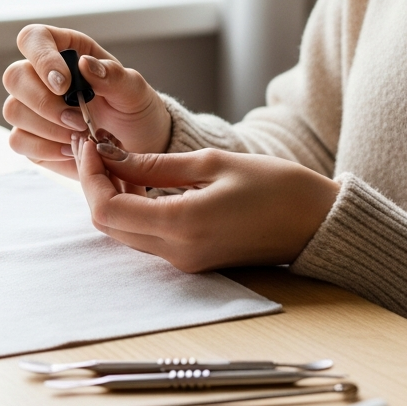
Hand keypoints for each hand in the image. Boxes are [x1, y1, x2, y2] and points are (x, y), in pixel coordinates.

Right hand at [2, 25, 170, 178]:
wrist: (137, 144)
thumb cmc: (134, 108)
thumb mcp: (134, 90)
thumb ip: (113, 75)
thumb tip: (85, 64)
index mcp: (65, 51)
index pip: (33, 38)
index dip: (41, 58)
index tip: (63, 84)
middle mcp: (40, 76)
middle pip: (14, 77)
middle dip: (44, 103)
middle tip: (78, 121)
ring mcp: (30, 107)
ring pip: (13, 110)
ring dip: (47, 128)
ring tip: (81, 137)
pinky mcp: (29, 137)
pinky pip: (18, 141)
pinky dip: (45, 149)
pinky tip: (71, 150)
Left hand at [72, 136, 339, 272]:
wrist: (318, 224)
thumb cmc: (277, 188)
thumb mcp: (212, 163)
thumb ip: (155, 165)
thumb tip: (110, 156)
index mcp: (181, 225)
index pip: (106, 209)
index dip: (88, 176)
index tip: (89, 144)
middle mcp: (177, 252)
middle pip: (108, 225)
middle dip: (93, 184)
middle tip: (93, 146)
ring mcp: (184, 261)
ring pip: (124, 232)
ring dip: (111, 196)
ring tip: (112, 157)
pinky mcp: (191, 260)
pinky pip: (145, 236)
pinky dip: (131, 209)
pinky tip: (135, 180)